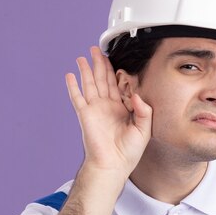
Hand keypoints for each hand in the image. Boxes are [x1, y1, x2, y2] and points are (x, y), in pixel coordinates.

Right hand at [65, 46, 151, 178]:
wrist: (113, 164)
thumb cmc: (129, 152)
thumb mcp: (145, 130)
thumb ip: (144, 111)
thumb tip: (136, 94)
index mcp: (122, 109)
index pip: (119, 85)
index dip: (117, 72)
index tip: (116, 59)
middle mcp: (108, 107)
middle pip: (103, 80)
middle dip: (100, 64)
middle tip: (96, 50)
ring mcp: (95, 109)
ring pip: (90, 84)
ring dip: (86, 70)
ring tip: (83, 57)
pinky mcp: (85, 114)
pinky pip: (77, 97)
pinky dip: (73, 86)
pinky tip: (70, 75)